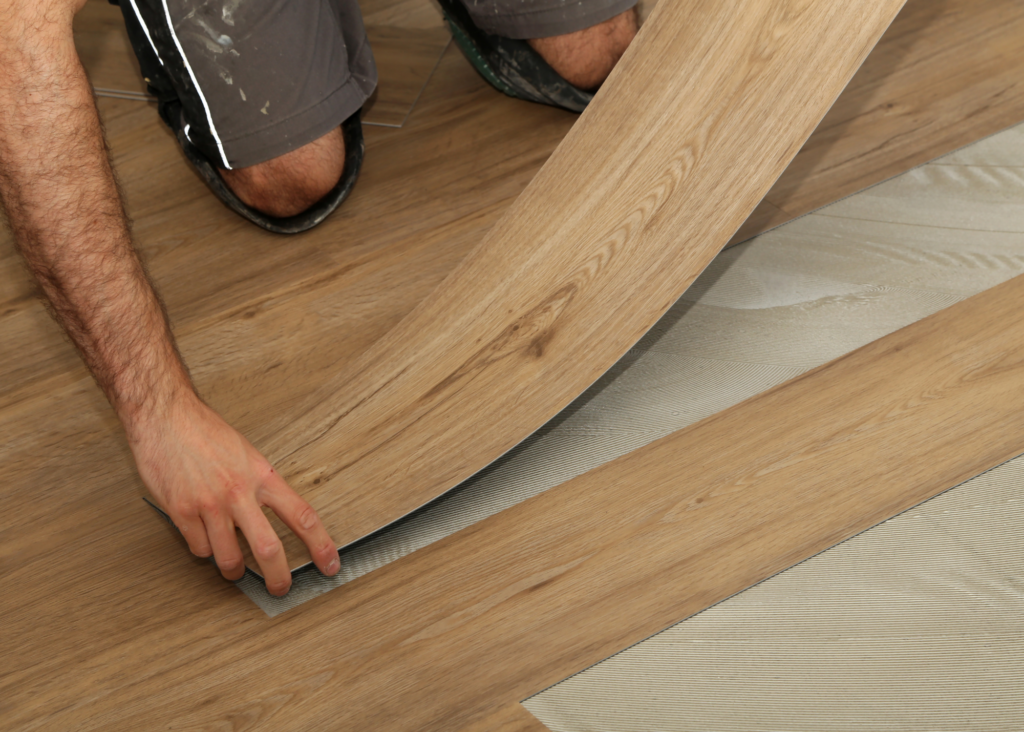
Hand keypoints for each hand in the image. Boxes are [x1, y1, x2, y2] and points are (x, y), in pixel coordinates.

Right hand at [128, 392, 338, 594]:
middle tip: (280, 589)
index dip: (320, 544)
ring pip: (229, 558)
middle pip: (268, 548)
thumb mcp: (247, 454)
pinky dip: (203, 549)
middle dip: (278, 577)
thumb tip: (271, 515)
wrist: (166, 417)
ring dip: (234, 570)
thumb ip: (260, 485)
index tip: (329, 563)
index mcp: (263, 476)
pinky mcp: (182, 512)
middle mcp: (240, 492)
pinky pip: (199, 548)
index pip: (302, 515)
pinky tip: (204, 538)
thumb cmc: (206, 432)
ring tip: (235, 569)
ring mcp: (210, 504)